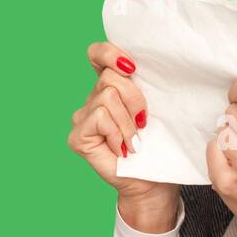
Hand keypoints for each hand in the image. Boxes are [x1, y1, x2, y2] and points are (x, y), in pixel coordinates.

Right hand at [67, 41, 178, 219]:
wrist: (155, 184)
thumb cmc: (159, 147)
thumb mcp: (158, 108)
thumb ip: (146, 84)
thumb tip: (151, 64)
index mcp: (111, 87)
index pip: (98, 54)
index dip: (111, 53)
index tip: (132, 67)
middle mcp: (93, 99)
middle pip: (110, 77)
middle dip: (135, 99)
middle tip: (144, 123)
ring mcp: (82, 117)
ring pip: (106, 97)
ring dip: (128, 121)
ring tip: (135, 140)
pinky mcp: (78, 136)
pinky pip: (100, 117)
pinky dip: (117, 132)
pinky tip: (123, 148)